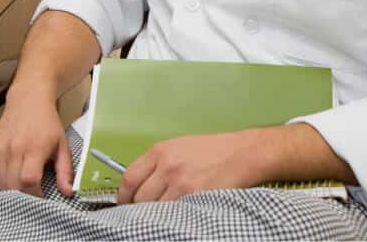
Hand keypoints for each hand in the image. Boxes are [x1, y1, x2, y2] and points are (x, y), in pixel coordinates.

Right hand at [0, 87, 73, 196]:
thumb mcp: (62, 145)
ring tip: (23, 188)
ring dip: (11, 191)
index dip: (35, 195)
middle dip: (24, 196)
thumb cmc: (47, 122)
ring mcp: (0, 149)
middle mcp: (14, 149)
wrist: (27, 99)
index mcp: (34, 148)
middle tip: (33, 195)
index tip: (43, 197)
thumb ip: (65, 170)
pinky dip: (0, 182)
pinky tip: (11, 180)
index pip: (28, 180)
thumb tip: (68, 192)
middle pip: (13, 185)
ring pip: (0, 182)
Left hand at [117, 130, 259, 202]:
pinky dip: (173, 218)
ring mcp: (181, 183)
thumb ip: (158, 164)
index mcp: (160, 151)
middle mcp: (167, 166)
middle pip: (140, 197)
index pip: (129, 178)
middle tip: (142, 213)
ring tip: (163, 215)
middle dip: (138, 208)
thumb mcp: (179, 147)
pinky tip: (178, 216)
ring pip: (156, 209)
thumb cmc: (214, 151)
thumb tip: (140, 184)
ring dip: (156, 215)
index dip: (124, 195)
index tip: (124, 202)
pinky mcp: (196, 197)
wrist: (243, 153)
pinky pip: (175, 214)